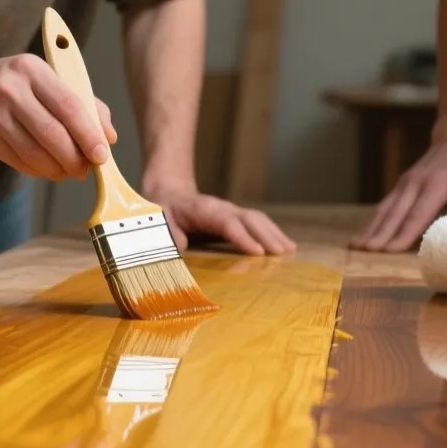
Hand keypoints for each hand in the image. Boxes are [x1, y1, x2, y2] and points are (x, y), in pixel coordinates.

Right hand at [0, 53, 117, 180]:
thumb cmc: (11, 83)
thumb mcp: (44, 79)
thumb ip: (82, 103)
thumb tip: (109, 135)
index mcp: (33, 71)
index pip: (70, 107)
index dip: (90, 135)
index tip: (102, 155)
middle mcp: (11, 89)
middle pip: (53, 134)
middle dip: (75, 158)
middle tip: (86, 169)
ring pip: (34, 153)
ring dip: (57, 169)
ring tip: (68, 171)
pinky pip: (17, 162)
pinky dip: (37, 170)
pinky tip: (45, 168)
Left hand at [143, 182, 295, 255]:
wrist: (169, 194)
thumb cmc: (162, 210)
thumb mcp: (156, 217)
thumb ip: (166, 230)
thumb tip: (180, 245)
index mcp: (204, 210)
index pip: (228, 223)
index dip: (243, 237)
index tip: (258, 252)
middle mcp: (223, 209)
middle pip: (250, 219)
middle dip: (267, 235)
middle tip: (283, 253)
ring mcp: (232, 212)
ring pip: (258, 219)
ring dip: (275, 233)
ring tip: (290, 250)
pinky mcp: (236, 219)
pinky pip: (258, 223)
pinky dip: (273, 233)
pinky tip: (285, 246)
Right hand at [350, 135, 446, 251]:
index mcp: (438, 183)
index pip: (418, 213)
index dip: (404, 233)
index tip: (390, 249)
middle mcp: (416, 182)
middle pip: (395, 213)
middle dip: (380, 234)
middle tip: (366, 251)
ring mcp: (405, 183)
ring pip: (385, 209)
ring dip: (370, 228)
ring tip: (356, 246)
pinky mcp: (400, 186)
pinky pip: (384, 206)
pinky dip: (372, 222)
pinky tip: (362, 234)